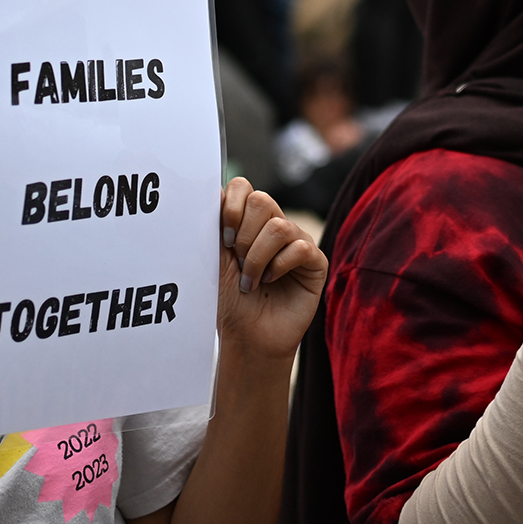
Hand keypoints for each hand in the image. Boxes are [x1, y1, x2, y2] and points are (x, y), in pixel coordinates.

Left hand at [218, 177, 325, 360]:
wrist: (245, 336)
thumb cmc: (229, 300)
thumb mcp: (215, 260)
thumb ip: (212, 226)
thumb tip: (206, 191)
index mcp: (248, 221)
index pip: (242, 187)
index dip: (231, 207)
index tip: (223, 239)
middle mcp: (274, 226)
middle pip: (261, 201)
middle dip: (243, 236)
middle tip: (237, 262)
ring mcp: (296, 242)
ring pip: (279, 226)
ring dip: (257, 258)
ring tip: (250, 280)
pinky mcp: (315, 262)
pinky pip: (300, 248)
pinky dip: (278, 267)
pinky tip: (270, 282)